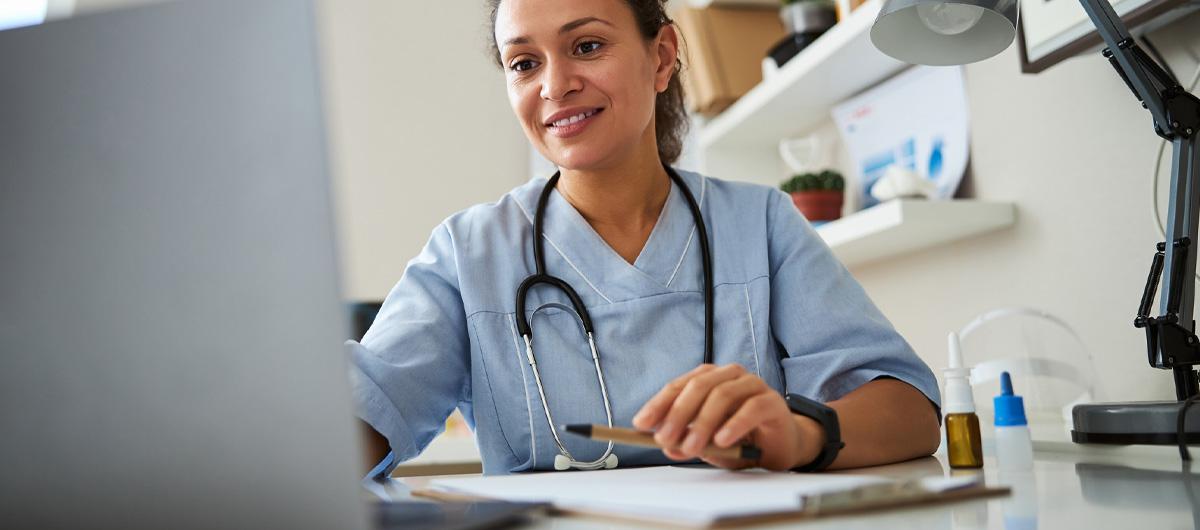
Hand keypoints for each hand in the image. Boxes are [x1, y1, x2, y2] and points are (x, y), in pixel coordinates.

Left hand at [632, 363, 824, 470]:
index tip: (641, 424)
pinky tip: (722, 440)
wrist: (780, 445)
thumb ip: (688, 442)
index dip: (658, 404)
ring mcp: (752, 385)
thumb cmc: (740, 439)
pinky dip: (734, 424)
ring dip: (702, 423)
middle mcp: (729, 376)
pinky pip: (751, 408)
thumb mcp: (707, 444)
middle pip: (698, 386)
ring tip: (691, 447)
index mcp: (709, 379)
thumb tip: (666, 446)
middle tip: (664, 438)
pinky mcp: (772, 401)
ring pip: (722, 395)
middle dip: (677, 413)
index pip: (678, 386)